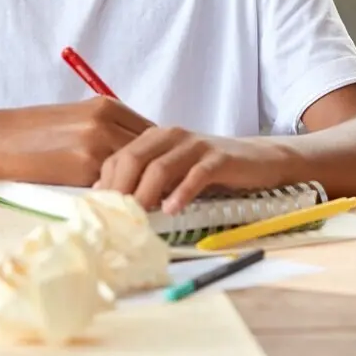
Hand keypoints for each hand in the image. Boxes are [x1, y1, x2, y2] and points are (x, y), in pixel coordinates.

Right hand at [0, 97, 154, 186]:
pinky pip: (114, 183)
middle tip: (154, 189)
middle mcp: (106, 121)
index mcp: (106, 105)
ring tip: (138, 198)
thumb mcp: (78, 118)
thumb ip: (108, 128)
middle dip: (152, 169)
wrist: (0, 141)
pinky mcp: (85, 167)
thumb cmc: (35, 132)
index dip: (156, 153)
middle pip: (149, 149)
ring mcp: (97, 143)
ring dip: (139, 183)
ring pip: (135, 167)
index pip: (150, 131)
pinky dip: (118, 192)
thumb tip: (137, 153)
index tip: (156, 170)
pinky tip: (116, 202)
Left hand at [94, 127, 290, 213]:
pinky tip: (173, 210)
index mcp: (155, 137)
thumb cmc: (209, 169)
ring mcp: (196, 145)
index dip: (106, 184)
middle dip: (120, 190)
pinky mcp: (219, 158)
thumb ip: (143, 177)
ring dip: (145, 195)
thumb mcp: (173, 170)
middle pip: (134, 159)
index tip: (99, 212)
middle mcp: (172, 135)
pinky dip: (181, 193)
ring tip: (138, 218)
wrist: (257, 159)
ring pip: (161, 167)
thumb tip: (105, 195)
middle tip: (113, 219)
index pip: (118, 157)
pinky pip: (196, 175)